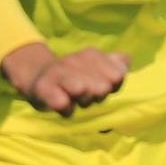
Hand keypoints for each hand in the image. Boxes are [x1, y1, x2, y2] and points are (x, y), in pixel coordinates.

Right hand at [1, 41, 129, 115]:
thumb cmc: (75, 76)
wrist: (39, 76)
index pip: (117, 75)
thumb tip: (127, 59)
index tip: (106, 87)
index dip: (114, 86)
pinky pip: (61, 103)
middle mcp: (75, 61)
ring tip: (78, 100)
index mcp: (91, 55)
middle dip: (99, 96)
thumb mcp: (97, 67)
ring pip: (81, 90)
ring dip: (84, 100)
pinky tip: (65, 106)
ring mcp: (59, 73)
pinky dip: (66, 109)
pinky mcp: (44, 88)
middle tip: (89, 95)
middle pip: (102, 87)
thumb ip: (116, 64)